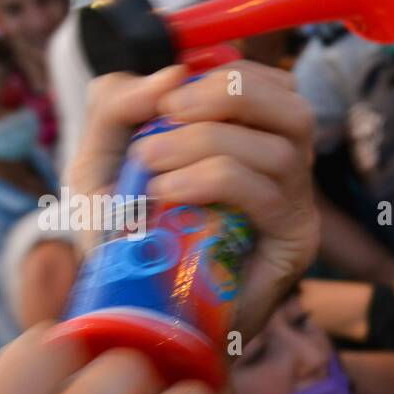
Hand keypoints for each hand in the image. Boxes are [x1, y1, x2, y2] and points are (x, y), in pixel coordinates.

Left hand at [67, 61, 319, 339]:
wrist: (138, 319)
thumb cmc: (124, 243)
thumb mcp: (98, 163)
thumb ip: (118, 106)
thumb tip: (171, 73)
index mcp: (251, 142)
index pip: (271, 85)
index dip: (225, 73)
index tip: (166, 96)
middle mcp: (284, 171)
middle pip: (295, 107)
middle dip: (229, 95)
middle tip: (169, 114)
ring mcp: (295, 210)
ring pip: (282, 149)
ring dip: (208, 143)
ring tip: (154, 165)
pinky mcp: (293, 246)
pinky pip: (267, 195)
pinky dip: (212, 179)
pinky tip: (169, 193)